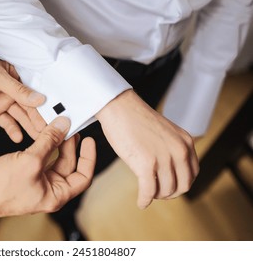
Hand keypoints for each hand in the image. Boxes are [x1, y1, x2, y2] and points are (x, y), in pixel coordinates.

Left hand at [0, 54, 45, 141]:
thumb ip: (17, 89)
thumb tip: (39, 98)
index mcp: (15, 77)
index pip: (35, 92)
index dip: (46, 104)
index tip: (58, 117)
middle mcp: (11, 91)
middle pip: (30, 108)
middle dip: (40, 120)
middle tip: (51, 133)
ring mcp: (2, 103)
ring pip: (20, 117)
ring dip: (29, 127)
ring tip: (40, 139)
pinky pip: (6, 123)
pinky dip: (13, 130)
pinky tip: (19, 138)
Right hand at [0, 116, 95, 218]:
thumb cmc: (2, 187)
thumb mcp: (30, 160)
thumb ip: (49, 141)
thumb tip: (63, 125)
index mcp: (57, 195)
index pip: (83, 176)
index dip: (88, 157)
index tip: (89, 141)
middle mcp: (51, 190)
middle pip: (69, 165)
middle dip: (70, 145)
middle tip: (70, 128)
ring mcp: (40, 183)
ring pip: (55, 161)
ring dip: (57, 144)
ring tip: (58, 127)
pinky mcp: (29, 176)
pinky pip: (43, 159)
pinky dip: (45, 147)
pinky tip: (43, 135)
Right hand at [96, 90, 198, 208]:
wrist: (120, 108)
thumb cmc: (136, 119)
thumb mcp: (165, 132)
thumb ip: (172, 148)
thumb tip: (169, 171)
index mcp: (186, 142)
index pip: (192, 174)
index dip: (181, 184)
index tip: (169, 186)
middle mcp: (179, 151)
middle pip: (182, 186)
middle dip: (170, 194)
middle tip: (158, 193)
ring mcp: (163, 158)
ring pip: (166, 191)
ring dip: (157, 196)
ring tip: (148, 194)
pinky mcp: (146, 164)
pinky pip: (149, 191)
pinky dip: (145, 200)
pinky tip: (141, 203)